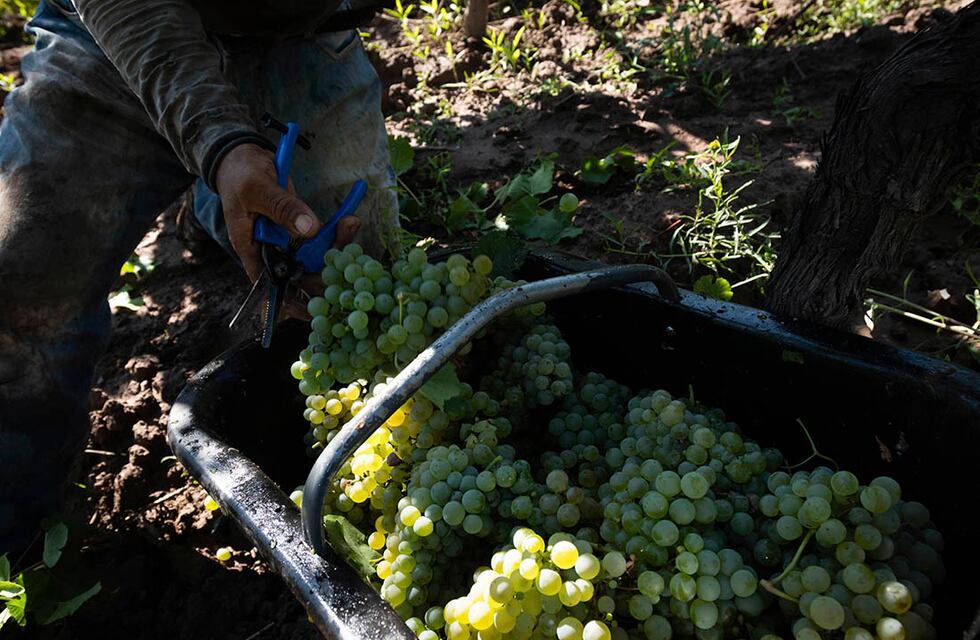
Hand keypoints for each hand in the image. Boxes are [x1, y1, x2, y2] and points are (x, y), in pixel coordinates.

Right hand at [215, 143, 360, 318]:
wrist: (243, 154)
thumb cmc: (240, 173)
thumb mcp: (258, 189)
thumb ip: (282, 208)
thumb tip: (310, 229)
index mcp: (251, 248)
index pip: (269, 284)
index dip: (289, 300)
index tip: (310, 310)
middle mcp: (270, 249)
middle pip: (298, 272)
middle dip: (323, 272)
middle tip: (346, 266)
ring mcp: (286, 239)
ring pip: (313, 256)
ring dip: (334, 249)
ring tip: (349, 226)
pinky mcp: (299, 227)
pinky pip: (320, 237)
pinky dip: (334, 232)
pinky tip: (349, 221)